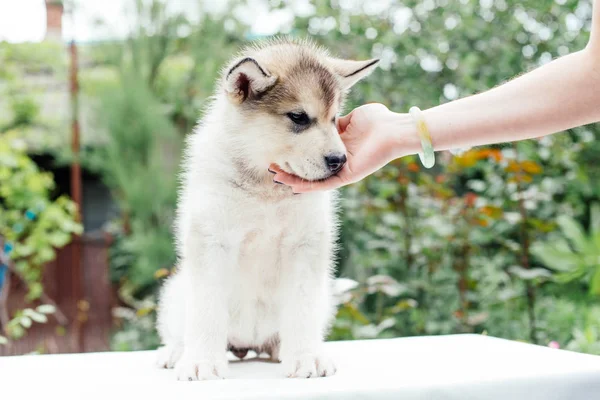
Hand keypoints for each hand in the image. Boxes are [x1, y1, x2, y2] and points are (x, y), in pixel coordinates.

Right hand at [270, 103, 417, 192]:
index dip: (296, 152)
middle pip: (309, 169)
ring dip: (293, 179)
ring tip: (275, 175)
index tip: (280, 147)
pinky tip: (291, 184)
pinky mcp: (346, 177)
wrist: (393, 129)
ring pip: (312, 180)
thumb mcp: (350, 117)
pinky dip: (306, 185)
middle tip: (271, 164)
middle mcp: (338, 162)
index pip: (312, 152)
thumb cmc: (379, 120)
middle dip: (290, 168)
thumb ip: (335, 120)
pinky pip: (323, 185)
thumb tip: (322, 117)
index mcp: (338, 147)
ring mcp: (341, 172)